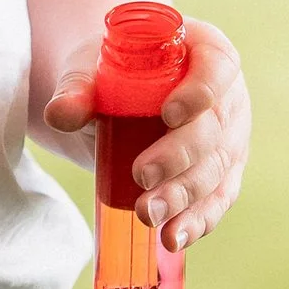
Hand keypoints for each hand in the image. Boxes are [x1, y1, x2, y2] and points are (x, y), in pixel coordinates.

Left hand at [40, 16, 250, 250]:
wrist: (116, 97)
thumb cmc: (111, 72)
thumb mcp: (91, 68)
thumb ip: (77, 87)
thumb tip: (59, 113)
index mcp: (206, 52)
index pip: (217, 66)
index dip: (200, 91)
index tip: (169, 114)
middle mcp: (227, 96)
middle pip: (215, 128)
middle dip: (180, 156)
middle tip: (142, 175)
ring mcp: (229, 139)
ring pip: (216, 170)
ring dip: (183, 196)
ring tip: (148, 214)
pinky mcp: (222, 175)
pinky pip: (216, 200)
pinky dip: (196, 221)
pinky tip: (173, 237)